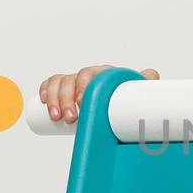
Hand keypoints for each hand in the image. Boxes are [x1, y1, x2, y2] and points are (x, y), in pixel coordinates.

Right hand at [38, 65, 159, 121]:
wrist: (116, 107)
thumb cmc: (124, 101)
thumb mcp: (134, 96)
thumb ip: (143, 86)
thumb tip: (151, 74)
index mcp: (105, 74)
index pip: (91, 74)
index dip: (84, 87)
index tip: (83, 104)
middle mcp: (88, 75)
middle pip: (72, 79)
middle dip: (67, 98)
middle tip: (70, 118)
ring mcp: (74, 81)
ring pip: (59, 82)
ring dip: (53, 99)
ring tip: (57, 118)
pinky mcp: (63, 89)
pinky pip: (49, 84)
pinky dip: (44, 90)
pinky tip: (42, 101)